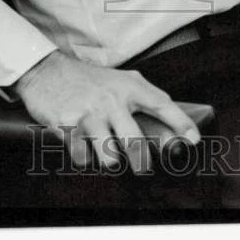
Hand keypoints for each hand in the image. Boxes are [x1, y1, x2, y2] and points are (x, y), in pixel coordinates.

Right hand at [13, 50, 200, 171]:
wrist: (46, 71)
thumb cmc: (88, 80)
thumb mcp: (119, 80)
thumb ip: (143, 97)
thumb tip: (170, 127)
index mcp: (128, 86)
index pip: (161, 105)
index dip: (181, 123)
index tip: (193, 140)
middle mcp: (111, 99)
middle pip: (135, 143)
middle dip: (141, 163)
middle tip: (142, 168)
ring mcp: (89, 113)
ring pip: (110, 157)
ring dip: (110, 160)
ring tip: (105, 150)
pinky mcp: (67, 124)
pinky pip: (83, 158)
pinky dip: (84, 157)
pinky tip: (82, 144)